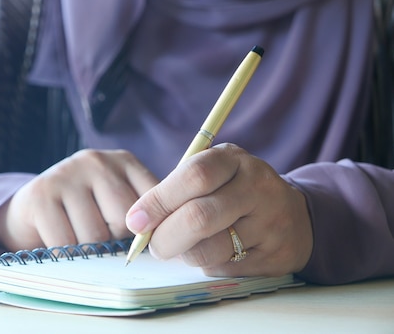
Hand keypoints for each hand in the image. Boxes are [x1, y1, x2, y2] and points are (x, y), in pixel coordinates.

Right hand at [0, 149, 157, 251]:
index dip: (147, 231)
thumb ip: (146, 213)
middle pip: (123, 219)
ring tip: (79, 240)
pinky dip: (65, 255)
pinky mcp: (40, 194)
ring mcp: (66, 174)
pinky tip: (60, 244)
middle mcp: (96, 160)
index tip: (137, 243)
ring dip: (88, 251)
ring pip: (94, 235)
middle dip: (114, 241)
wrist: (30, 210)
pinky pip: (65, 243)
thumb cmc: (85, 213)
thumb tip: (174, 246)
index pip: (153, 201)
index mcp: (124, 161)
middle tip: (100, 239)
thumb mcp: (118, 203)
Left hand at [125, 143, 312, 276]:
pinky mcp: (276, 256)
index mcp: (234, 159)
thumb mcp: (212, 174)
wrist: (294, 215)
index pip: (193, 176)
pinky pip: (226, 269)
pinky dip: (208, 265)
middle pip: (199, 217)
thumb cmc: (234, 191)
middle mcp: (257, 187)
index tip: (136, 220)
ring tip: (183, 247)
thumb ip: (177, 189)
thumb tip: (138, 221)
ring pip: (210, 250)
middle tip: (153, 245)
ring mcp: (271, 223)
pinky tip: (214, 253)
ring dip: (185, 254)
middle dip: (165, 236)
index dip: (158, 200)